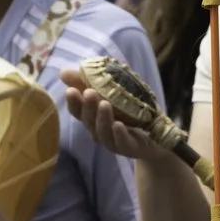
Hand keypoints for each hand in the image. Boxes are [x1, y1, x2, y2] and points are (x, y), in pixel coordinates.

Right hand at [63, 73, 177, 168]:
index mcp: (94, 118)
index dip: (73, 102)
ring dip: (102, 118)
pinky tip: (118, 125)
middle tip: (89, 92)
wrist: (157, 137)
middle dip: (88, 106)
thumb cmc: (130, 113)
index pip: (78, 111)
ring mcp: (114, 141)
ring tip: (104, 104)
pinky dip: (119, 134)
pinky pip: (122, 143)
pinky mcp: (130, 148)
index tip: (70, 90)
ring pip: (103, 132)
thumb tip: (63, 72)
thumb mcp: (112, 93)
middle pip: (89, 121)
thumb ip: (88, 83)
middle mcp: (100, 131)